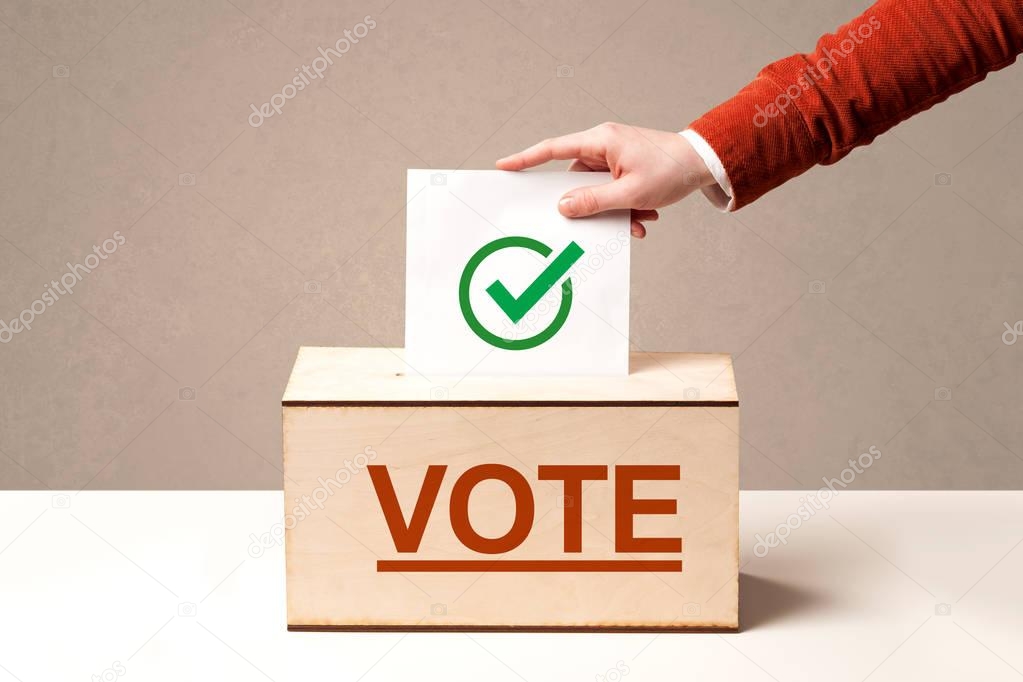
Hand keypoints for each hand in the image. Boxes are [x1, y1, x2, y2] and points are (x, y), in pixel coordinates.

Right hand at [496, 122, 715, 237]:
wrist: (704, 163)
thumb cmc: (671, 170)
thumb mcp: (630, 193)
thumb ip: (593, 201)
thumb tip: (563, 206)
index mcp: (601, 141)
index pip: (553, 150)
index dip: (526, 159)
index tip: (504, 167)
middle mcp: (603, 144)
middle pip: (576, 179)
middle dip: (588, 204)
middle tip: (591, 221)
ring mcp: (614, 156)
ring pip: (596, 190)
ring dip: (612, 210)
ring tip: (636, 218)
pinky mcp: (624, 167)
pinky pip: (612, 191)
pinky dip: (623, 207)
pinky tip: (642, 216)